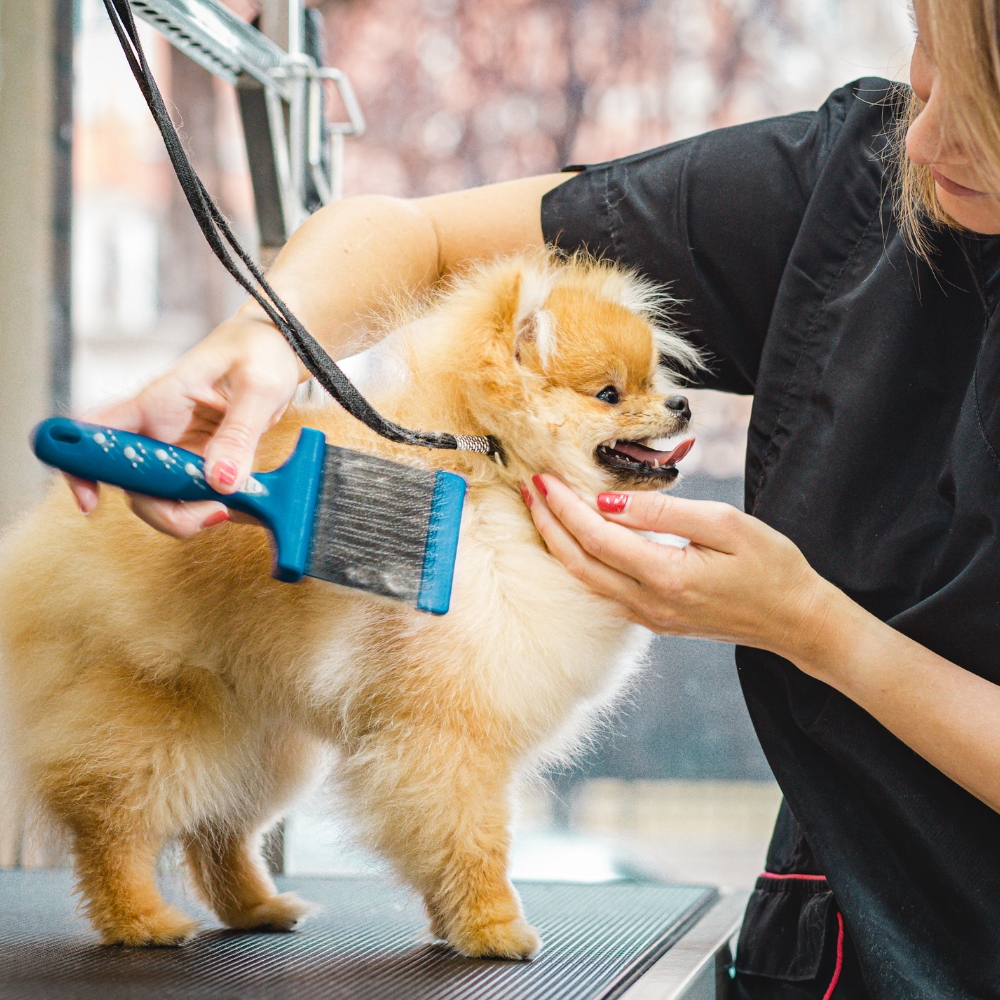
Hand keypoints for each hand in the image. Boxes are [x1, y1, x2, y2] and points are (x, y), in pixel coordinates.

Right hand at [66, 312, 304, 537]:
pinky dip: (215, 507)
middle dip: (166, 512)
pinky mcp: (201, 462)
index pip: (97, 432)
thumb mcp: (257, 387)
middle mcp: (159, 430)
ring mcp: (178, 449)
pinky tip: (247, 502)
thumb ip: (239, 434)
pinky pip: (194, 497)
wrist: (278, 346)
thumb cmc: (259, 350)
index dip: (80, 468)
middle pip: (133, 486)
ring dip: (193, 515)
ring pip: (163, 500)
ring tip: (234, 504)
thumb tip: (221, 481)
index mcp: (156, 401)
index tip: (91, 503)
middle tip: (214, 510)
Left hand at [524, 474, 836, 662]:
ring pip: (585, 579)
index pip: (596, 537)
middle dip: (548, 523)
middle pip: (578, 561)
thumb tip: (609, 502)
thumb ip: (664, 513)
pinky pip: (603, 588)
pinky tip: (573, 539)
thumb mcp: (726, 524)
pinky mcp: (654, 619)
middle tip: (529, 487)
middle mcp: (649, 603)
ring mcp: (649, 617)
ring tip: (541, 508)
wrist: (797, 621)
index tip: (543, 478)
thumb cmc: (771, 566)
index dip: (564, 507)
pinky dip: (580, 560)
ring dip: (558, 542)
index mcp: (666, 577)